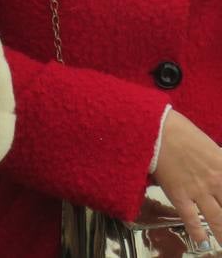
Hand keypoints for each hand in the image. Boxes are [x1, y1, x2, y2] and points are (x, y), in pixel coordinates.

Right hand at [152, 110, 221, 248]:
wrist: (156, 129)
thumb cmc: (179, 131)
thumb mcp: (208, 145)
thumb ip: (218, 161)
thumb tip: (218, 170)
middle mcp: (215, 181)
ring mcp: (198, 190)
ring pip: (217, 218)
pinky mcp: (179, 194)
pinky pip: (190, 218)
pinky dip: (198, 232)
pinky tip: (203, 242)